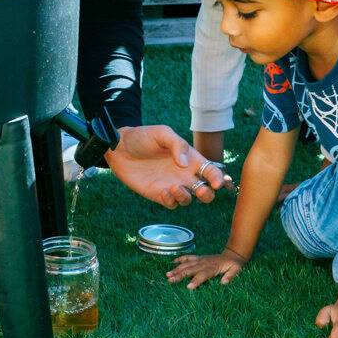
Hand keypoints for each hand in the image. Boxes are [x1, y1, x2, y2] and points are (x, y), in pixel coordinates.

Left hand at [106, 125, 233, 207]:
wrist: (119, 147)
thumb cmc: (143, 136)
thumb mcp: (162, 133)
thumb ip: (178, 144)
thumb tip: (186, 164)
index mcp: (191, 159)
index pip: (211, 172)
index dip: (218, 179)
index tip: (217, 182)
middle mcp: (184, 174)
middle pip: (206, 191)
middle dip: (208, 194)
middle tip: (200, 189)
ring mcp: (172, 186)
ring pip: (189, 200)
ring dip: (187, 197)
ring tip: (175, 187)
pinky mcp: (158, 194)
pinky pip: (171, 204)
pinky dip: (172, 201)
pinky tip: (165, 192)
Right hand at [166, 249, 246, 288]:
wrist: (233, 254)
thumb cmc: (235, 265)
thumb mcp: (237, 270)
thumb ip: (231, 276)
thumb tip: (224, 282)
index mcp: (213, 268)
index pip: (203, 275)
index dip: (196, 281)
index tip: (188, 287)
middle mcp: (205, 263)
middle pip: (191, 269)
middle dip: (180, 275)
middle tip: (170, 281)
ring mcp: (201, 259)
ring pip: (187, 264)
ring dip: (177, 269)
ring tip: (167, 274)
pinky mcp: (199, 258)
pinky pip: (188, 257)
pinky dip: (180, 259)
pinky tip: (172, 263)